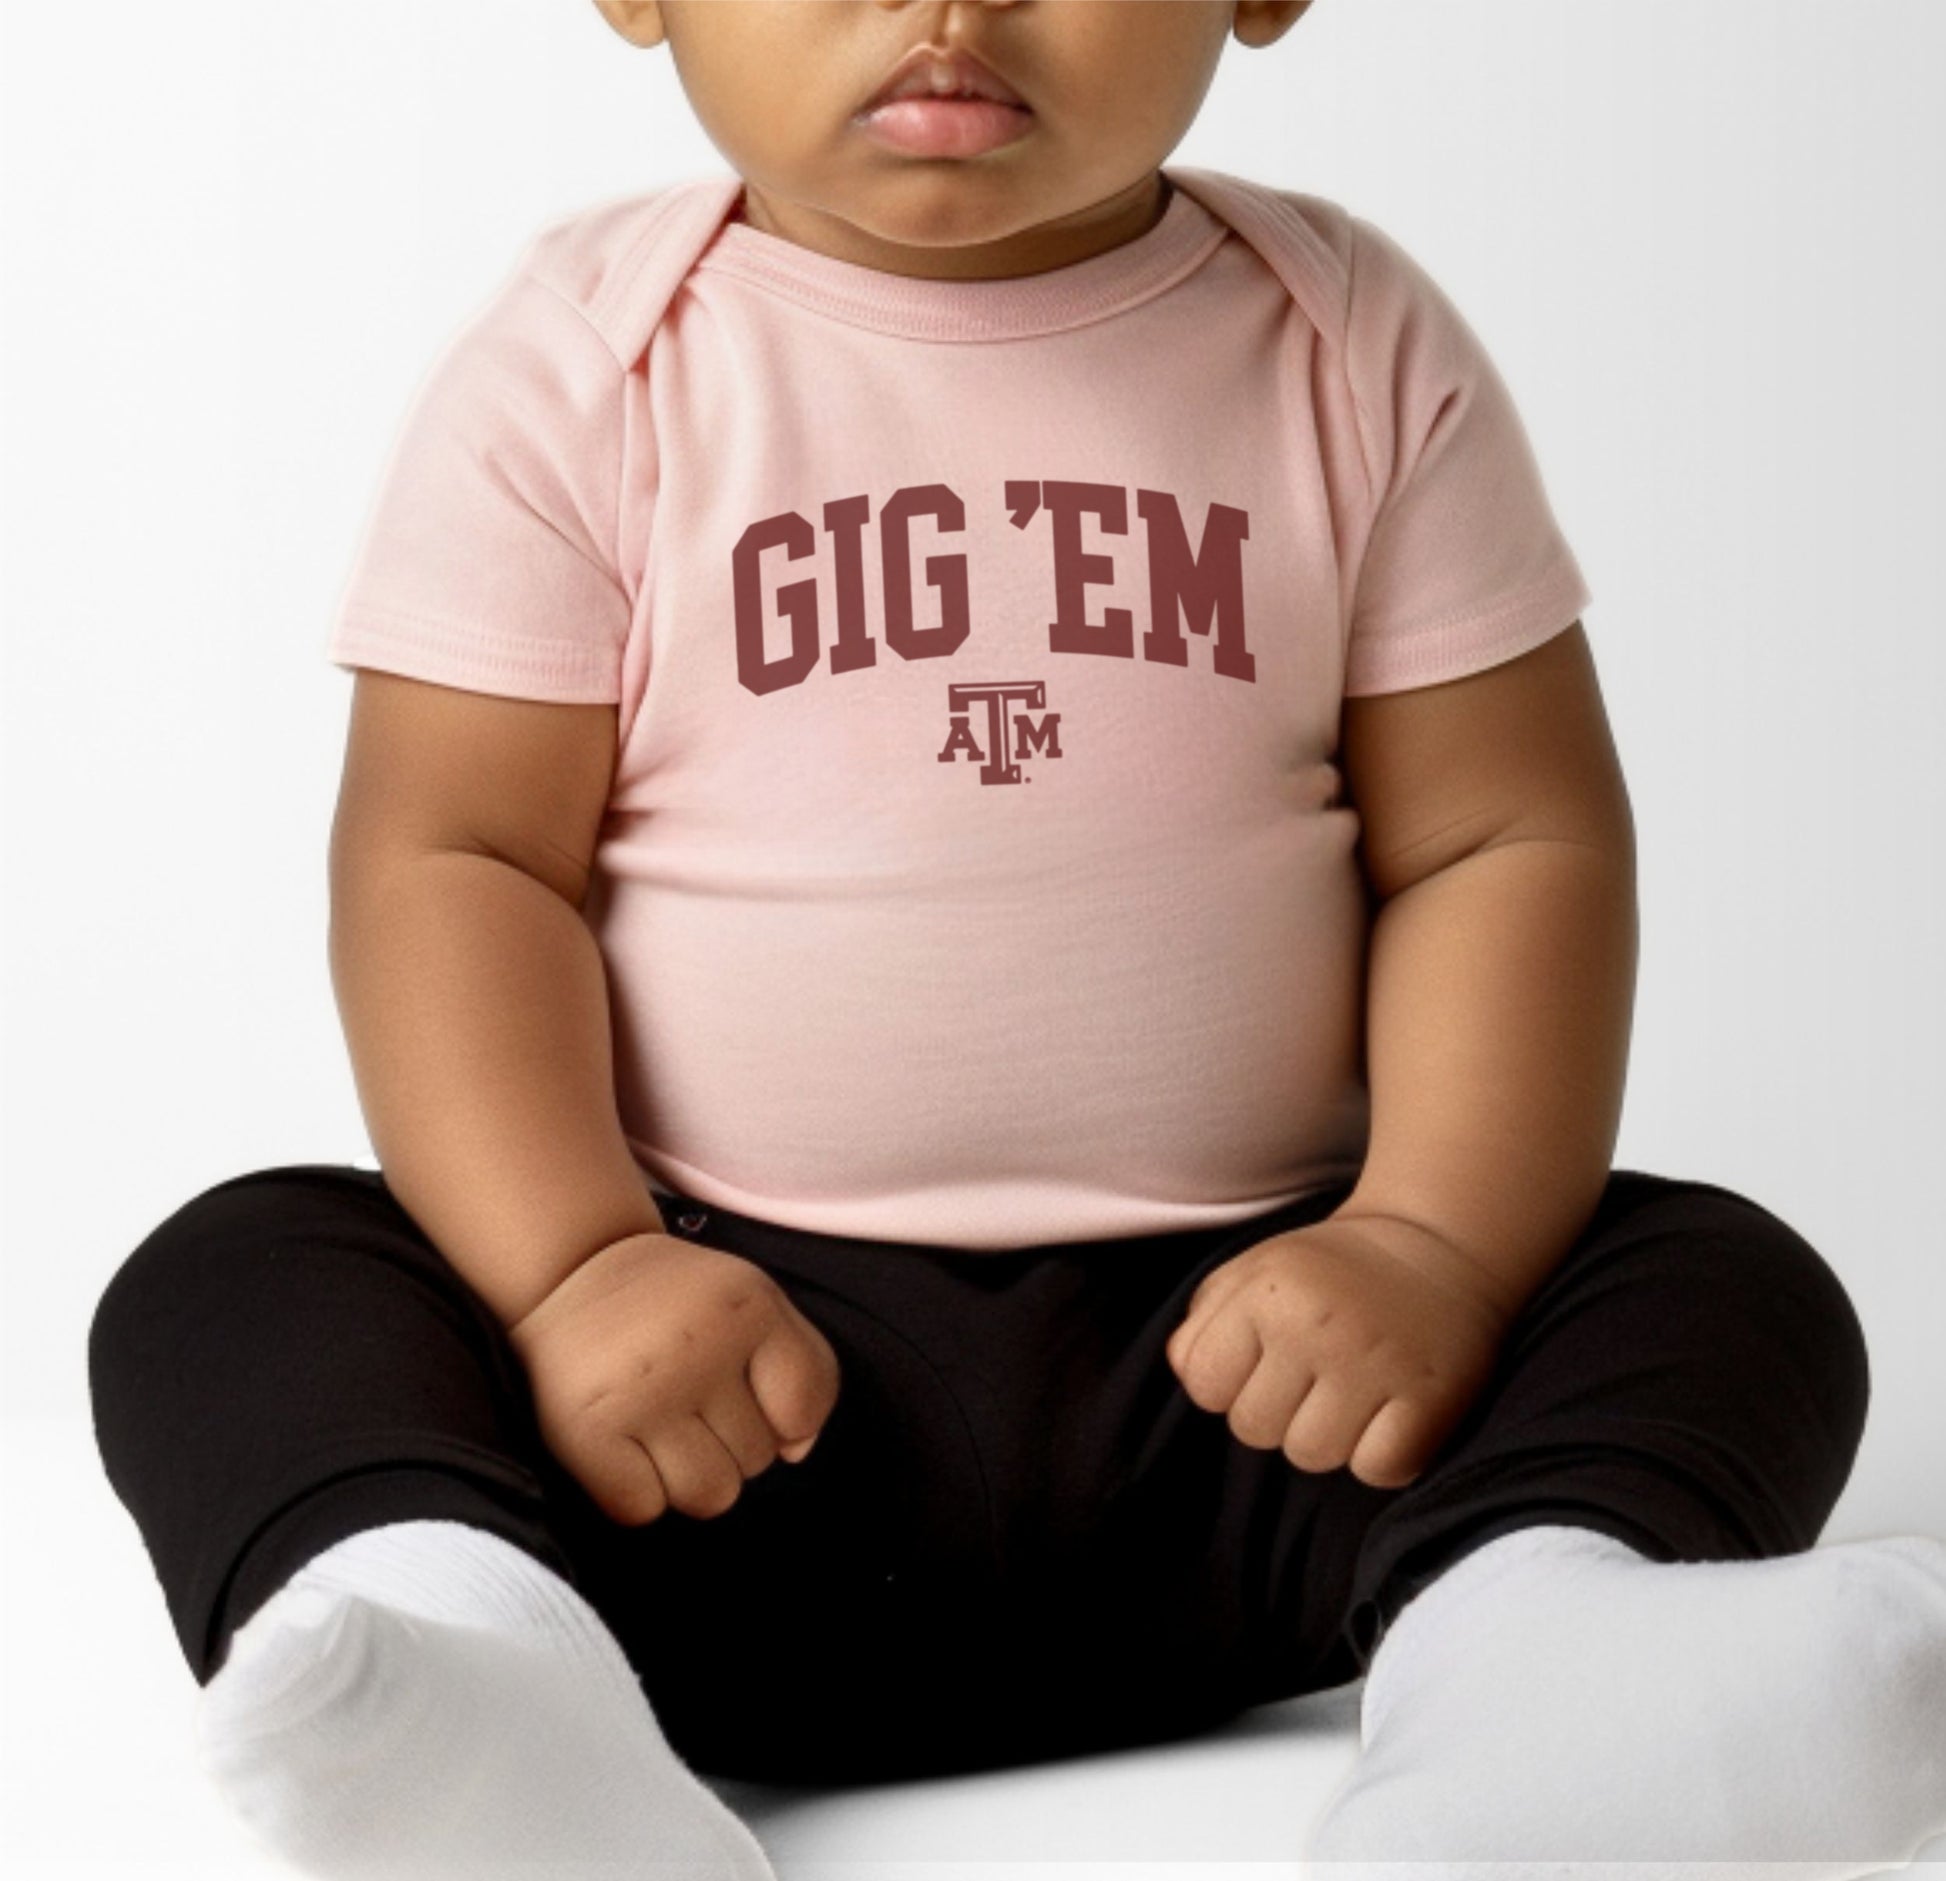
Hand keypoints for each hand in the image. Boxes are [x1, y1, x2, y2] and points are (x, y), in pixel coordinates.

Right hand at [505, 1232, 841, 1526]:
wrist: (572, 1270)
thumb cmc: (678, 1303)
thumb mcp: (754, 1303)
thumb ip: (803, 1371)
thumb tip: (796, 1451)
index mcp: (748, 1307)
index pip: (804, 1410)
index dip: (784, 1415)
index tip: (745, 1384)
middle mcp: (697, 1346)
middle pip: (756, 1461)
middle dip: (729, 1439)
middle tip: (688, 1392)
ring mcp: (640, 1392)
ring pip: (710, 1497)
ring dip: (689, 1475)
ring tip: (660, 1422)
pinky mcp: (585, 1432)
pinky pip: (643, 1511)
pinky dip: (637, 1491)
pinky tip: (624, 1442)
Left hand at [1162, 1212, 1514, 1489]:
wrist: (1437, 1244)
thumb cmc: (1330, 1270)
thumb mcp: (1254, 1271)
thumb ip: (1204, 1321)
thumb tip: (1187, 1373)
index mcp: (1267, 1292)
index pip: (1206, 1386)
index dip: (1231, 1381)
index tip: (1268, 1358)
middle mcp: (1318, 1327)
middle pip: (1255, 1430)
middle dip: (1277, 1411)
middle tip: (1315, 1374)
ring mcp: (1376, 1364)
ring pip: (1311, 1456)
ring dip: (1326, 1436)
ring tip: (1350, 1392)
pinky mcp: (1430, 1398)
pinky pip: (1378, 1471)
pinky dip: (1381, 1457)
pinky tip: (1389, 1415)